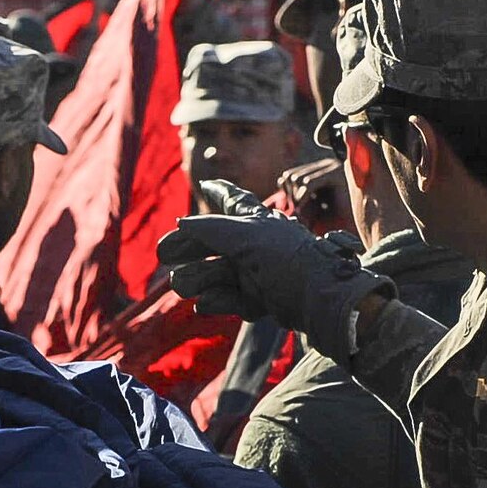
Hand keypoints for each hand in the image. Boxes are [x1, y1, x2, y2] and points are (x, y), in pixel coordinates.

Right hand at [157, 180, 393, 357]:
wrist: (322, 299)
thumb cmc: (288, 259)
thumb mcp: (247, 236)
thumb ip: (211, 228)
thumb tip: (182, 223)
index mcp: (257, 222)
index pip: (235, 200)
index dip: (220, 191)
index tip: (208, 183)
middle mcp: (257, 244)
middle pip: (214, 243)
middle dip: (188, 248)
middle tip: (164, 254)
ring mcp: (260, 272)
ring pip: (218, 274)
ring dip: (198, 278)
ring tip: (183, 286)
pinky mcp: (264, 300)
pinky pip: (233, 298)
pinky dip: (219, 300)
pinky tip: (205, 304)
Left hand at [278, 158, 350, 233]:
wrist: (360, 231)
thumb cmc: (336, 224)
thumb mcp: (311, 210)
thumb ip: (295, 198)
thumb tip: (279, 182)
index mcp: (322, 171)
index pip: (291, 175)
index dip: (286, 193)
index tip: (293, 210)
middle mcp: (328, 165)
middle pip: (291, 176)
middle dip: (289, 197)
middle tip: (297, 214)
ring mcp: (334, 167)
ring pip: (297, 178)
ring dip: (295, 199)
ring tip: (303, 214)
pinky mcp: (339, 174)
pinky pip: (308, 183)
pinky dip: (301, 198)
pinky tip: (305, 210)